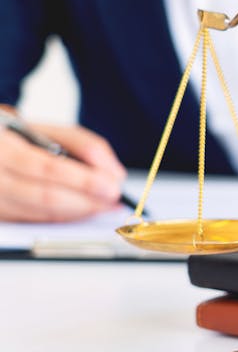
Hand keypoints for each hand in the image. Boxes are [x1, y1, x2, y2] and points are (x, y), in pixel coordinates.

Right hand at [0, 120, 126, 221]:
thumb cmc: (20, 138)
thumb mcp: (50, 130)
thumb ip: (85, 146)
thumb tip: (113, 174)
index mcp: (3, 146)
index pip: (46, 168)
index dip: (82, 180)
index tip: (112, 186)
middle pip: (44, 196)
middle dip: (86, 201)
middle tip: (112, 199)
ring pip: (41, 214)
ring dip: (79, 212)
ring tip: (104, 205)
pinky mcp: (1, 215)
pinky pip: (37, 221)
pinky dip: (64, 217)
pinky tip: (83, 210)